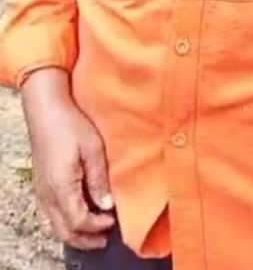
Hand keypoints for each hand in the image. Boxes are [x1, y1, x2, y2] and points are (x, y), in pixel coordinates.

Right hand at [21, 69, 114, 249]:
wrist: (46, 108)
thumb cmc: (71, 124)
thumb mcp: (93, 148)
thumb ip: (99, 179)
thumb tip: (106, 206)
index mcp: (61, 187)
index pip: (79, 221)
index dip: (97, 226)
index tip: (114, 221)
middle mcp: (48, 195)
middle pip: (65, 231)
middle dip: (86, 239)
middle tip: (105, 238)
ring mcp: (42, 191)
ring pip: (57, 225)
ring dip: (76, 232)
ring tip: (96, 229)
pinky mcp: (42, 185)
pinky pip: (53, 214)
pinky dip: (68, 222)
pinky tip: (82, 213)